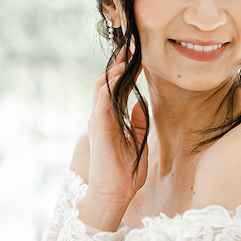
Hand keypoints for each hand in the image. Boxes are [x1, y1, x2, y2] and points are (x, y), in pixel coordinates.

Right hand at [79, 49, 147, 230]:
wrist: (114, 193)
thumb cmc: (126, 173)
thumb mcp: (138, 142)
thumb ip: (138, 123)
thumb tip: (142, 105)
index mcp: (112, 120)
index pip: (118, 89)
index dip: (127, 72)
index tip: (138, 57)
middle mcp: (102, 117)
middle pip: (107, 82)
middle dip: (118, 64)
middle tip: (131, 46)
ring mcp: (98, 120)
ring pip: (102, 86)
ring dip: (115, 70)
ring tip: (128, 55)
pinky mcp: (97, 126)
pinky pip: (102, 99)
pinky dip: (110, 85)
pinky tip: (121, 74)